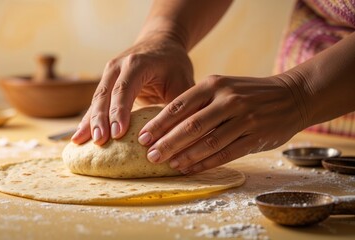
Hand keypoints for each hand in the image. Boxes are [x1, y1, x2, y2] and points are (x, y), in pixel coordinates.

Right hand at [72, 35, 194, 144]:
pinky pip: (95, 103)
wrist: (160, 43)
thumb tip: (178, 135)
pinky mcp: (106, 83)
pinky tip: (80, 137)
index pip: (125, 89)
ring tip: (80, 142)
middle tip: (99, 142)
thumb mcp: (183, 82)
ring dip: (89, 122)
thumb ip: (179, 106)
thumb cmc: (174, 65)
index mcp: (138, 64)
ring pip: (96, 100)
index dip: (120, 111)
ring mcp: (108, 74)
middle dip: (100, 119)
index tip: (117, 133)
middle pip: (105, 94)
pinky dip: (88, 120)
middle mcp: (118, 66)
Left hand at [138, 74, 305, 173]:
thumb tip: (166, 125)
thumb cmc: (249, 93)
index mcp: (214, 84)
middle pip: (190, 126)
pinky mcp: (255, 137)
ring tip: (168, 164)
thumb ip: (199, 102)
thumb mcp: (223, 86)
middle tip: (150, 155)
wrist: (292, 95)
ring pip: (207, 142)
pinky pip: (225, 154)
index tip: (143, 137)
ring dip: (185, 156)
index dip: (159, 123)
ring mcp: (243, 119)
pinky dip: (205, 163)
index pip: (179, 105)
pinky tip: (190, 169)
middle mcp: (227, 100)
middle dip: (167, 143)